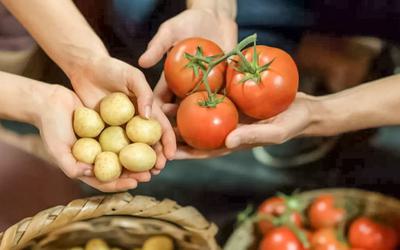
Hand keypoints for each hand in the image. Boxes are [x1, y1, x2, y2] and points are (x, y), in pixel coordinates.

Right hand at [36, 85, 153, 191]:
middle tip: (152, 173)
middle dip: (136, 173)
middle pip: (121, 169)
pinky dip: (136, 137)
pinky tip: (150, 137)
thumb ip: (70, 166)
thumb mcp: (57, 149)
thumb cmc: (51, 128)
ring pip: (126, 152)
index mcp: (87, 166)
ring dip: (141, 157)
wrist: (50, 102)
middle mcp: (99, 156)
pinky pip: (125, 134)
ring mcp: (105, 142)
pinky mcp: (110, 127)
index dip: (120, 184)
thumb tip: (90, 173)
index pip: (106, 181)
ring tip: (155, 158)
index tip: (134, 183)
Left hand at [68, 55, 175, 166]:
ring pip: (133, 149)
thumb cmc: (112, 68)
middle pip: (149, 143)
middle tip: (157, 170)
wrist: (85, 68)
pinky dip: (118, 159)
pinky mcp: (104, 131)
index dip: (168, 141)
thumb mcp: (132, 76)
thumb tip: (148, 117)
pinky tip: (120, 170)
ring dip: (138, 164)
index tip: (170, 155)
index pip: (161, 127)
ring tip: (142, 175)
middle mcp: (136, 121)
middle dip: (156, 158)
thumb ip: (144, 93)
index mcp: (147, 108)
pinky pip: (112, 147)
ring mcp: (120, 127)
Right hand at [140, 7, 236, 159]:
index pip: (159, 105)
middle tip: (168, 157)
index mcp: (170, 82)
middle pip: (177, 118)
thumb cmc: (190, 21)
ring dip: (194, 136)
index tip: (150, 138)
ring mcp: (204, 92)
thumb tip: (141, 62)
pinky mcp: (221, 89)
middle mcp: (185, 91)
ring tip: (192, 155)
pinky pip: (219, 107)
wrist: (217, 17)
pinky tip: (220, 138)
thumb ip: (158, 45)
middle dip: (171, 137)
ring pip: (198, 118)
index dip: (154, 121)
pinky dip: (218, 120)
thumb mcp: (171, 31)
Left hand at [165, 93, 316, 158]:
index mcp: (232, 142)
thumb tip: (227, 141)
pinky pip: (211, 96)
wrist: (303, 106)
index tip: (164, 153)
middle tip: (152, 127)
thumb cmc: (292, 123)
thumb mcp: (275, 131)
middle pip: (195, 133)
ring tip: (159, 106)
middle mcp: (226, 129)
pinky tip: (183, 85)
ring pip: (199, 114)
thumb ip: (253, 137)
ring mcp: (228, 114)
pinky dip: (198, 94)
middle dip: (175, 132)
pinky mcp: (232, 98)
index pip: (203, 151)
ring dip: (181, 112)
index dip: (184, 153)